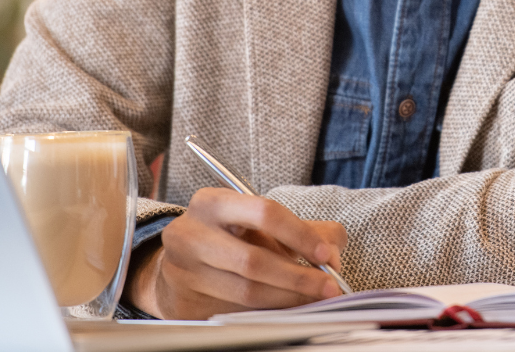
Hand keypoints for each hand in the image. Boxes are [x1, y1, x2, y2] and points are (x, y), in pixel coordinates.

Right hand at [127, 188, 347, 319]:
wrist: (181, 262)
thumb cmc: (232, 237)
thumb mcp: (264, 223)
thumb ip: (306, 230)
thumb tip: (333, 256)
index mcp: (212, 202)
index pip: (263, 212)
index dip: (299, 234)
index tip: (325, 256)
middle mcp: (189, 233)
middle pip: (253, 260)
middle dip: (297, 277)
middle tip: (327, 288)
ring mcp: (181, 271)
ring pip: (244, 292)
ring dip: (286, 299)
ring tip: (311, 299)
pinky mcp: (181, 303)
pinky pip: (233, 313)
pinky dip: (266, 313)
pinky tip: (284, 310)